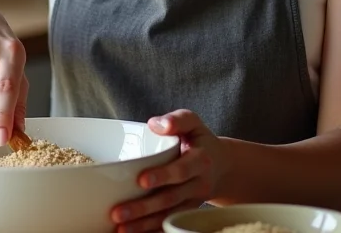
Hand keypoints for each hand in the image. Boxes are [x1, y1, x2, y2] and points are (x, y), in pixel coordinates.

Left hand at [111, 110, 228, 232]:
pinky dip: (152, 231)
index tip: (141, 180)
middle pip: (170, 199)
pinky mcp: (186, 214)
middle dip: (144, 208)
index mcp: (200, 160)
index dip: (163, 176)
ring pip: (168, 216)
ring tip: (120, 228)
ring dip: (143, 225)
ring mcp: (192, 202)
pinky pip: (169, 225)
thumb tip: (155, 124)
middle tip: (118, 212)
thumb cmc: (200, 140)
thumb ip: (177, 119)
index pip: (181, 170)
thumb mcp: (193, 122)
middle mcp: (198, 184)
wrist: (222, 165)